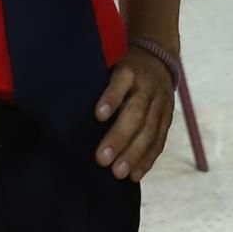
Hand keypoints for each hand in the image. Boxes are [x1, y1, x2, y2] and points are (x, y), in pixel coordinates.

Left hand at [92, 48, 174, 181]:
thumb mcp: (109, 63)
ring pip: (150, 129)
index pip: (121, 82)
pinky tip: (135, 175)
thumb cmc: (121, 67)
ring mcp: (161, 102)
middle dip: (120, 137)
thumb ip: (96, 83)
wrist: (158, 56)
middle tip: (102, 159)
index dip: (111, 97)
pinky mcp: (168, 117)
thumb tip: (65, 107)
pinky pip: (159, 140)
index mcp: (129, 70)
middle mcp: (148, 86)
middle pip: (136, 112)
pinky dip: (148, 159)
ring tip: (118, 173)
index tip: (98, 115)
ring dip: (134, 153)